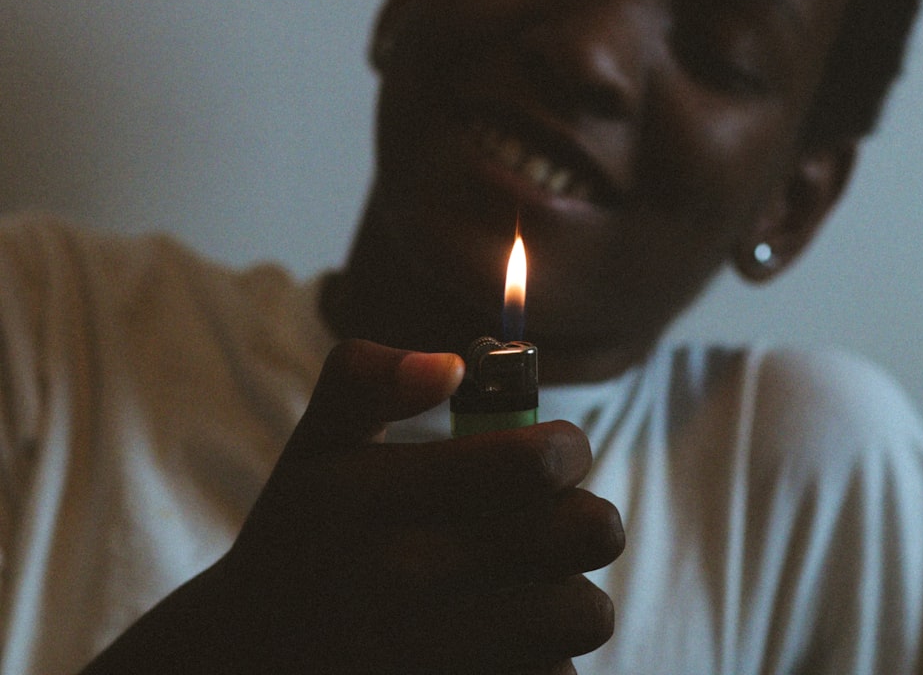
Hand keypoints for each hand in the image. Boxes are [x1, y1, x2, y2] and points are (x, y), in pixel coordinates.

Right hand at [218, 339, 623, 673]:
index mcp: (374, 499)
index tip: (557, 453)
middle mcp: (405, 579)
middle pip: (586, 533)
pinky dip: (546, 658)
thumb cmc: (303, 537)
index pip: (532, 462)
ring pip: (587, 613)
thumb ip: (366, 377)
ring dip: (572, 595)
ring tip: (529, 586)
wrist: (248, 659)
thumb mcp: (312, 447)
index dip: (567, 447)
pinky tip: (500, 645)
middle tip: (557, 520)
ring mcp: (433, 657)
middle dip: (587, 517)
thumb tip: (451, 365)